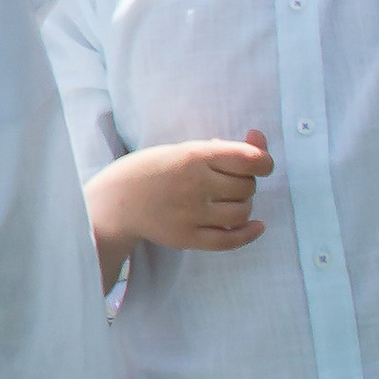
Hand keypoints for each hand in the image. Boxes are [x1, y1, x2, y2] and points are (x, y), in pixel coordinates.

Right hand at [88, 132, 273, 259]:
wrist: (115, 202)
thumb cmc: (154, 170)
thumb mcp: (186, 150)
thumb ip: (225, 147)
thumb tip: (259, 138)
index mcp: (193, 156)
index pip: (248, 160)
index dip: (263, 162)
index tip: (259, 165)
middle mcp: (194, 184)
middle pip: (247, 187)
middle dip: (246, 184)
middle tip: (228, 183)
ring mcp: (190, 214)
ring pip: (242, 212)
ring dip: (244, 206)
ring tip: (228, 201)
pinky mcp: (187, 238)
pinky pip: (230, 240)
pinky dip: (248, 233)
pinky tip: (255, 225)